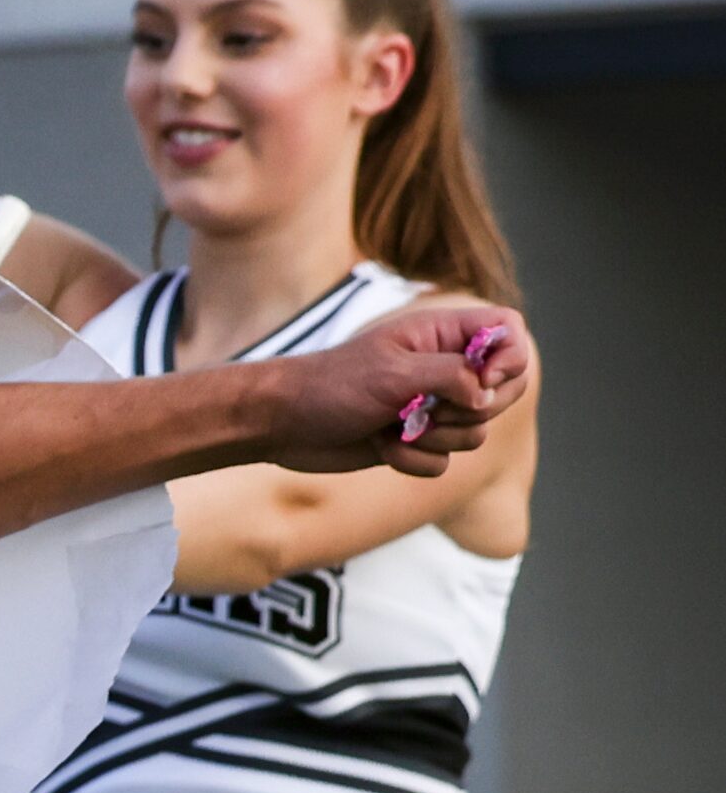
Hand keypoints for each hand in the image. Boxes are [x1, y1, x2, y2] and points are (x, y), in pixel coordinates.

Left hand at [259, 304, 530, 475]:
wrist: (282, 424)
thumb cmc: (330, 386)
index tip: (484, 380)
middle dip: (473, 409)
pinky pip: (444, 462)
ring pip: (476, 432)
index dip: (510, 357)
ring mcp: (430, 407)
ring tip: (394, 426)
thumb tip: (488, 393)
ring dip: (436, 438)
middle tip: (432, 408)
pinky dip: (414, 460)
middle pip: (504, 389)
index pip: (508, 330)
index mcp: (441, 334)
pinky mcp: (416, 441)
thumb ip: (450, 375)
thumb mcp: (393, 373)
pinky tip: (381, 446)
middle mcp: (442, 368)